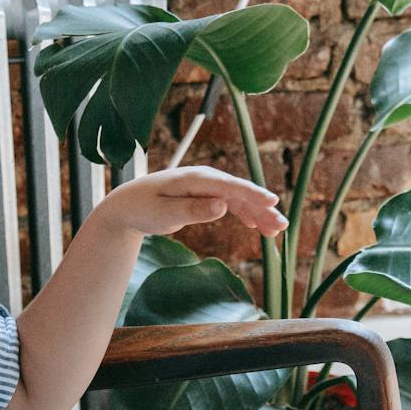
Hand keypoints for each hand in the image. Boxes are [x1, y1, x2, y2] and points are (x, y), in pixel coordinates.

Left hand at [99, 167, 287, 237]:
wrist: (128, 205)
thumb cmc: (144, 208)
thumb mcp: (165, 214)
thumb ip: (193, 211)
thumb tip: (223, 206)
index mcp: (195, 179)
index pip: (229, 186)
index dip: (252, 194)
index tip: (272, 202)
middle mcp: (204, 179)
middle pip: (239, 192)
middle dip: (262, 208)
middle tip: (282, 225)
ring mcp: (206, 186)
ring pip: (239, 199)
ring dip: (258, 213)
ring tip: (277, 230)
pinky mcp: (206, 196)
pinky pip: (231, 203)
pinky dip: (245, 214)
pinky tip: (257, 226)